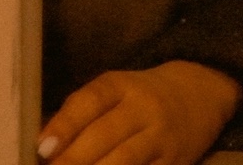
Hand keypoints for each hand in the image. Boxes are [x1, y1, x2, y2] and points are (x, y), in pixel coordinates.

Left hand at [38, 61, 239, 164]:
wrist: (200, 94)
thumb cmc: (141, 96)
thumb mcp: (116, 91)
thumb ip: (81, 113)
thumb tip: (41, 145)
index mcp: (123, 85)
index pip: (91, 100)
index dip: (65, 124)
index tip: (42, 148)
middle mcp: (143, 108)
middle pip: (103, 136)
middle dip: (72, 161)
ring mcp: (161, 137)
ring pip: (123, 162)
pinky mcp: (174, 163)